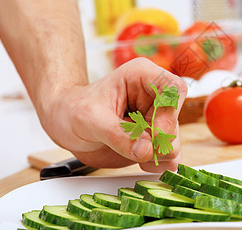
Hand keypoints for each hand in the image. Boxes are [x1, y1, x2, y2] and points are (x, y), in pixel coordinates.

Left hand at [39, 58, 186, 172]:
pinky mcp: (153, 139)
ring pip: (174, 140)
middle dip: (161, 141)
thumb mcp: (90, 119)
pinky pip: (167, 155)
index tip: (154, 134)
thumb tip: (147, 150)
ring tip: (133, 154)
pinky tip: (139, 162)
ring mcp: (155, 119)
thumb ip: (118, 134)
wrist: (65, 123)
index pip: (174, 89)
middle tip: (140, 152)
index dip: (169, 113)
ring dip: (158, 155)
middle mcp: (154, 96)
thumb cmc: (74, 109)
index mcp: (142, 76)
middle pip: (176, 119)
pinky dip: (156, 163)